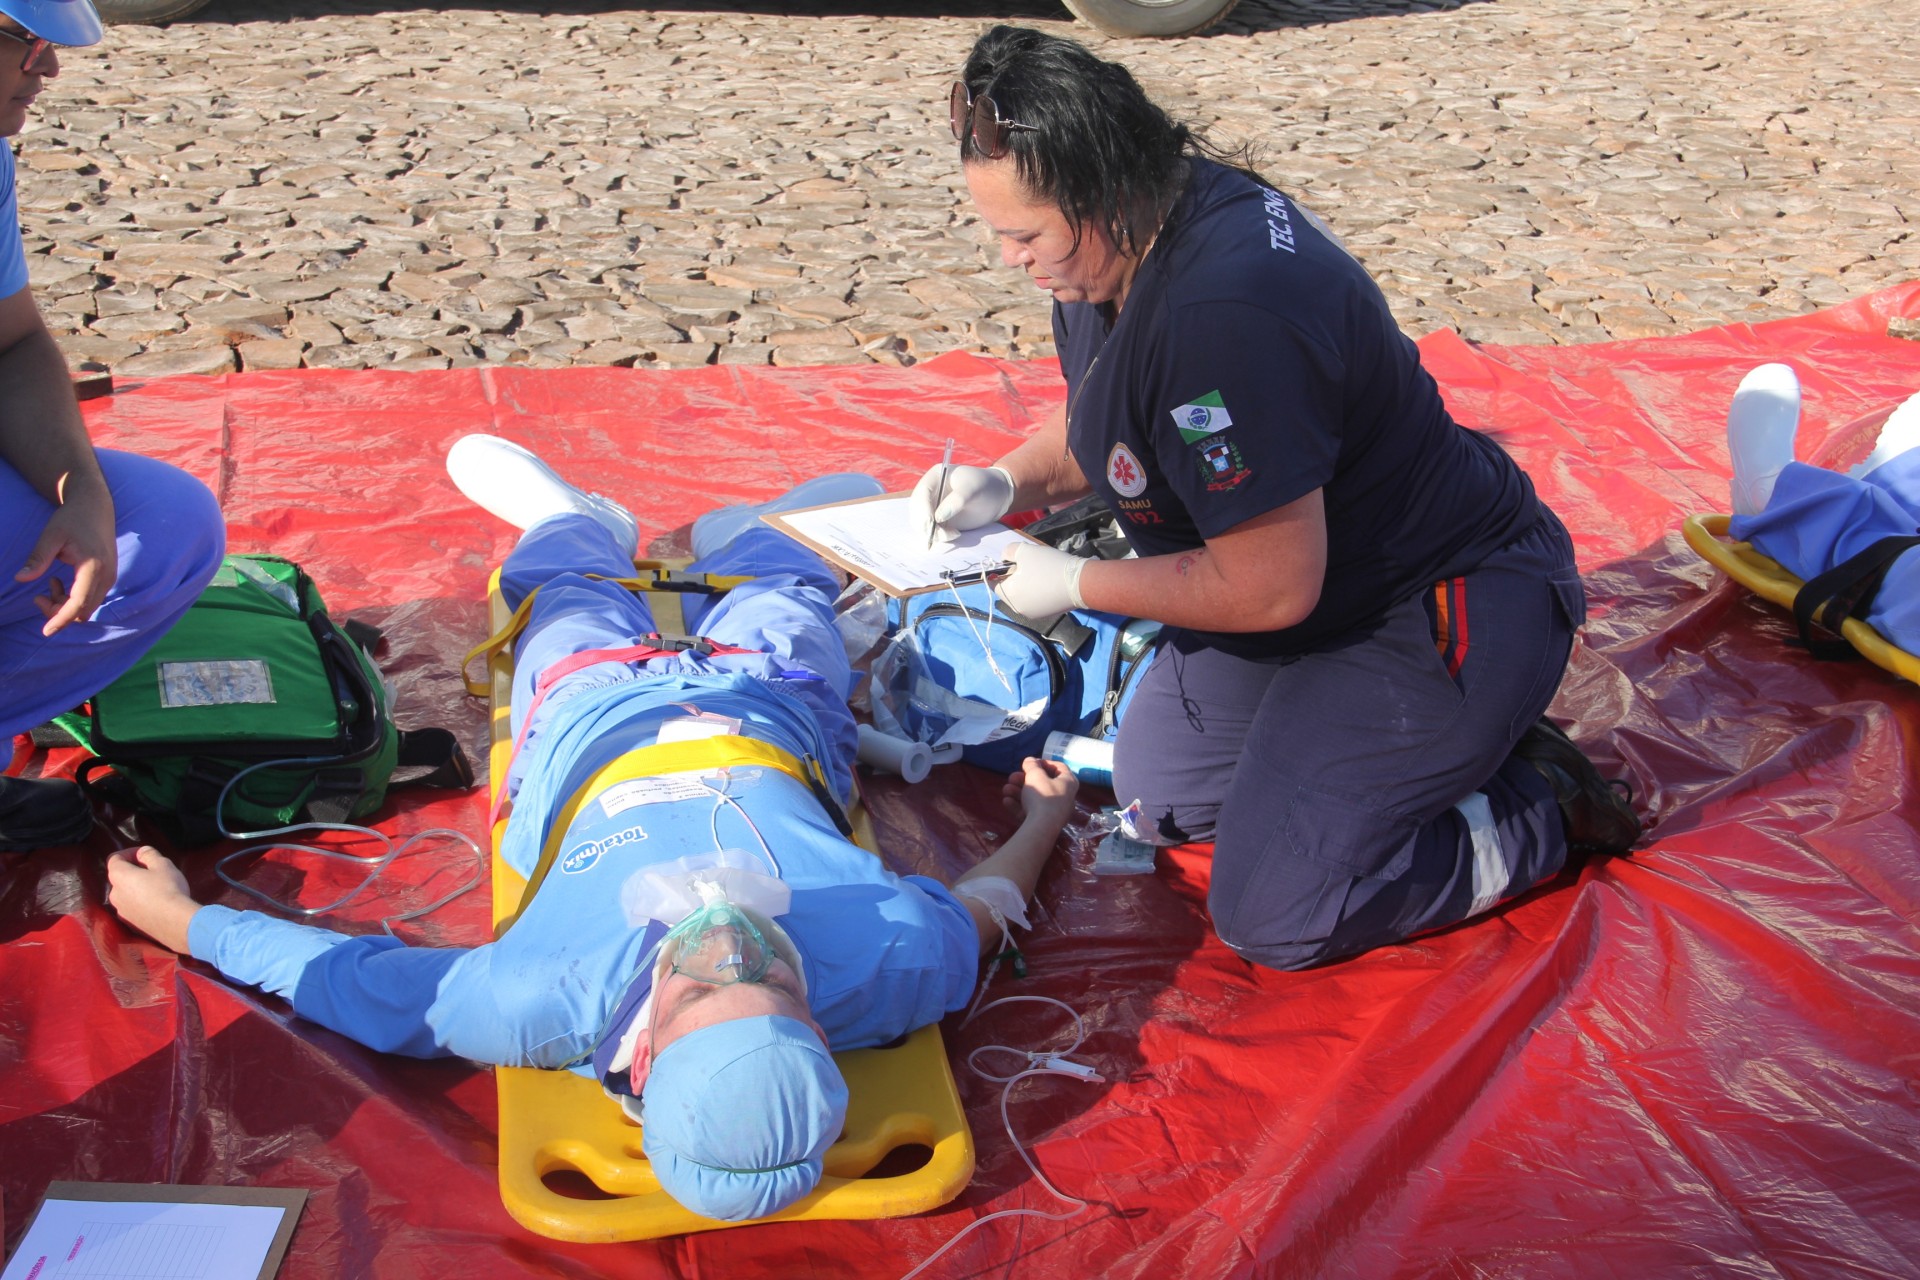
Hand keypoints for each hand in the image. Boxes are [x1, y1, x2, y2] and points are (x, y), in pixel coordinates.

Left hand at [17, 481, 117, 635]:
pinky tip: (57, 581)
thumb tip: (19, 579)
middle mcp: (106, 576)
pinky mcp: (107, 576)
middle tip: (37, 597)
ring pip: (87, 607)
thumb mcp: (51, 536)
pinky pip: (90, 598)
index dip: (61, 619)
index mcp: (93, 567)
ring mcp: (110, 577)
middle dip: (59, 612)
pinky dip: (73, 598)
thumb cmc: (72, 518)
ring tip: (48, 584)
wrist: (96, 505)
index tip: (45, 631)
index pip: (78, 604)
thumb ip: (37, 558)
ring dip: (65, 605)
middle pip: (83, 611)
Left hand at [106, 846, 199, 952]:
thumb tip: (142, 852)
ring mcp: (120, 911)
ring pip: (126, 894)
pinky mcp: (129, 924)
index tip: (143, 854)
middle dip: (134, 872)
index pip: (114, 858)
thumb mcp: (163, 864)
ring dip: (137, 889)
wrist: (175, 922)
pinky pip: (132, 909)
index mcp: (119, 876)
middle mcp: (114, 894)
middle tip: (154, 871)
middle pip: (120, 877)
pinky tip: (157, 905)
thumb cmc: (168, 888)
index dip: (128, 852)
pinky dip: (140, 904)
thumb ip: (149, 854)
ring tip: (157, 889)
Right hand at [909, 462, 1014, 543]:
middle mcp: (930, 492)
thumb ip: (957, 500)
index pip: (921, 493)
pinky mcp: (939, 521)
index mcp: (935, 477)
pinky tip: (955, 534)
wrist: (997, 497)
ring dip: (933, 533)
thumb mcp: (974, 489)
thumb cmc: (986, 487)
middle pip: (917, 510)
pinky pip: (931, 531)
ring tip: (954, 534)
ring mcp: (933, 507)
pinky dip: (939, 537)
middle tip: (942, 534)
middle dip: (925, 525)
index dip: (922, 509)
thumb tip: (938, 517)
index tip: (931, 523)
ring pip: (922, 523)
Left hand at [992, 541, 1086, 617]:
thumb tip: (1004, 558)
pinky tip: (1050, 584)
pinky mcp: (1046, 615)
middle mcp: (1017, 608)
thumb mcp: (1025, 551)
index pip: (993, 582)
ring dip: (1027, 584)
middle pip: (1009, 590)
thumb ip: (1008, 552)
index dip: (1001, 570)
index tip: (1014, 562)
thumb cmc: (1048, 566)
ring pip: (1022, 596)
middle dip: (1015, 577)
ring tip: (1042, 573)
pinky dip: (1038, 592)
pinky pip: (1035, 601)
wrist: (1080, 583)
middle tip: (1031, 565)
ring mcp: (1032, 614)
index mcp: (1008, 595)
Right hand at [1003, 756, 1078, 830]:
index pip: (1059, 767)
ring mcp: (1055, 811)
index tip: (1030, 763)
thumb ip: (1032, 765)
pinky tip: (1006, 801)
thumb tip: (1030, 760)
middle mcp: (1064, 796)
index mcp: (1068, 782)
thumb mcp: (1035, 775)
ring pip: (1035, 798)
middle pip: (1043, 784)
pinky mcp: (1045, 823)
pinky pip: (1032, 810)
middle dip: (1024, 779)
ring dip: (1018, 791)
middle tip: (1012, 777)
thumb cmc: (1043, 795)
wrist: (1041, 827)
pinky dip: (1019, 805)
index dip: (1044, 762)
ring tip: (1005, 789)